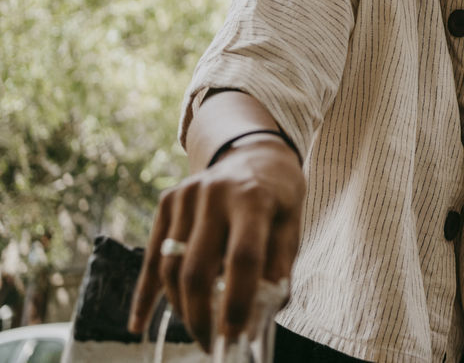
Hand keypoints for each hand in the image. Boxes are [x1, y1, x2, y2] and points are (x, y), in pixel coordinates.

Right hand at [127, 140, 304, 350]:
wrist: (254, 152)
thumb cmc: (278, 196)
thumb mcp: (291, 225)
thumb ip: (278, 267)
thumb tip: (262, 315)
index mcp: (253, 198)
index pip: (243, 258)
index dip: (238, 301)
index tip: (236, 336)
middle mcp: (214, 194)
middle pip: (198, 268)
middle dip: (202, 315)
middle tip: (210, 344)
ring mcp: (185, 196)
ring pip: (171, 267)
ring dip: (181, 307)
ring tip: (197, 331)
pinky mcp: (166, 202)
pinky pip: (152, 257)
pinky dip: (146, 294)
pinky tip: (139, 326)